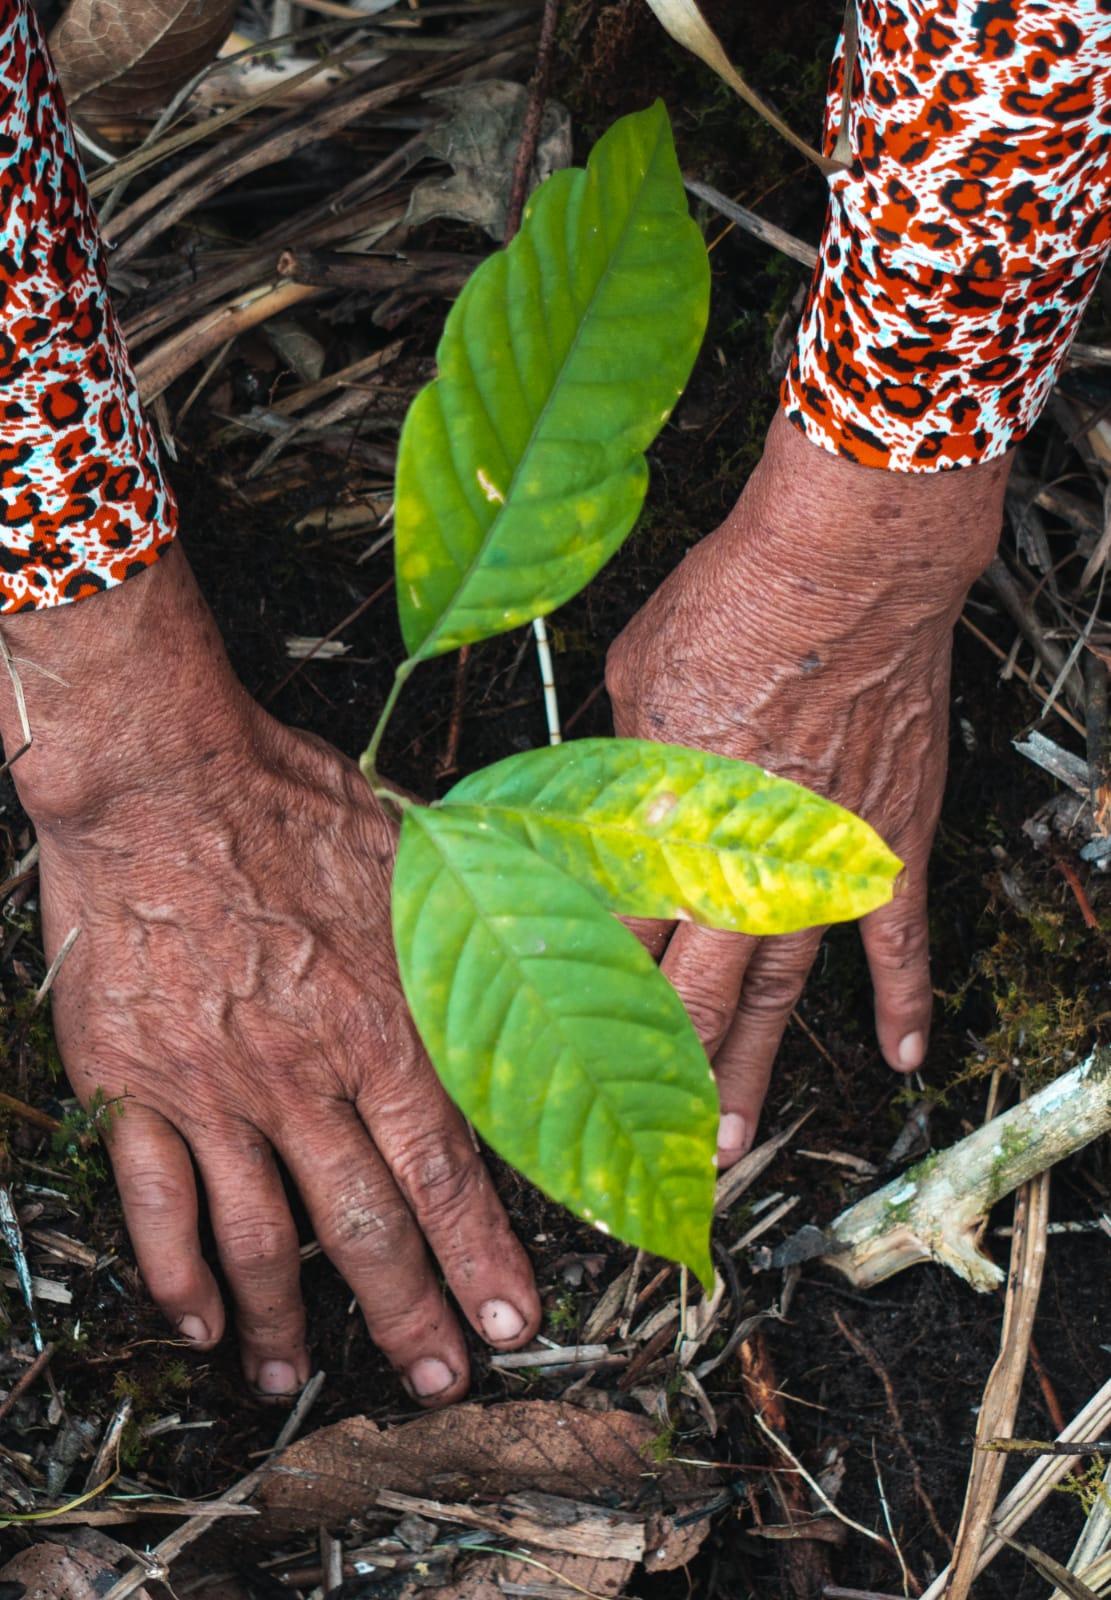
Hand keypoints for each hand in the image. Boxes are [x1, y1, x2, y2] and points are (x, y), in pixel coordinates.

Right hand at [0, 547, 539, 1403]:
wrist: (161, 773)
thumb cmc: (291, 801)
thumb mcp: (418, 852)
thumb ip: (480, 926)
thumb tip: (560, 950)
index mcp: (382, 1022)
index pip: (448, 1171)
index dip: (484, 1256)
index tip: (514, 1322)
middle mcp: (303, 1074)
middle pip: (365, 1225)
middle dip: (411, 1314)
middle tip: (439, 1382)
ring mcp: (213, 1086)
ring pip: (258, 1236)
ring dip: (284, 1320)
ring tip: (296, 1379)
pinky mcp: (133, 1080)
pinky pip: (155, 1200)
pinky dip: (177, 1271)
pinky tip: (199, 1321)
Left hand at [606, 411, 1009, 1166]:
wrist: (846, 568)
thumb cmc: (729, 604)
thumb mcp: (632, 681)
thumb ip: (621, 761)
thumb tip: (613, 794)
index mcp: (661, 830)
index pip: (610, 944)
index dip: (582, 1012)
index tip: (556, 1067)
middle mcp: (736, 869)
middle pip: (688, 1000)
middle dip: (660, 1082)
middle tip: (641, 1151)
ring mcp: (819, 869)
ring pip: (777, 995)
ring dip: (753, 1072)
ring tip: (734, 1144)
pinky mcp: (889, 848)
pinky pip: (896, 943)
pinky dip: (902, 1001)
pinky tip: (900, 1057)